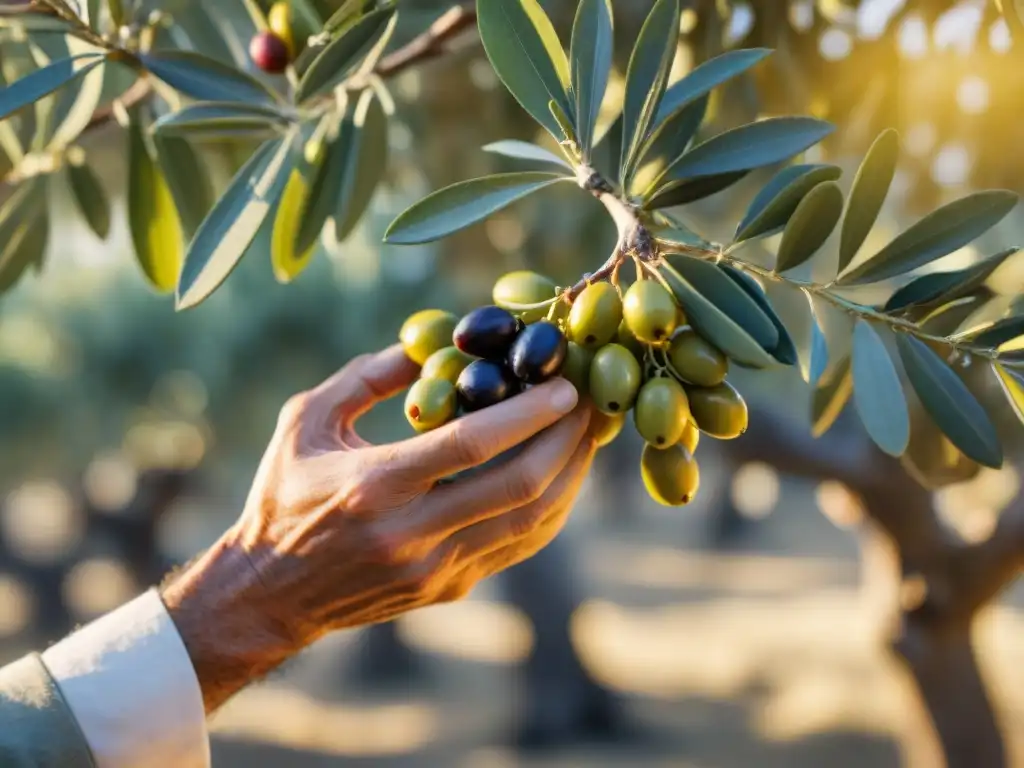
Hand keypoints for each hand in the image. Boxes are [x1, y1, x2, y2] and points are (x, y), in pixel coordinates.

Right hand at [161, 345, 595, 711]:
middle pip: (520, 486)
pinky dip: (551, 508)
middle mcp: (412, 533)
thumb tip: (431, 341)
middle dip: (568, 439)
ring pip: (532, 522)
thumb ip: (366, 375)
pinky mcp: (449, 588)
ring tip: (589, 433)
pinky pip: (519, 547)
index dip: (529, 412)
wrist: (270, 592)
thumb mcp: (306, 421)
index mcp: (375, 485)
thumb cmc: (283, 493)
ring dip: (572, 474)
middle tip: (593, 400)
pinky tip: (563, 474)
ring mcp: (436, 568)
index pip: (473, 445)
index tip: (564, 384)